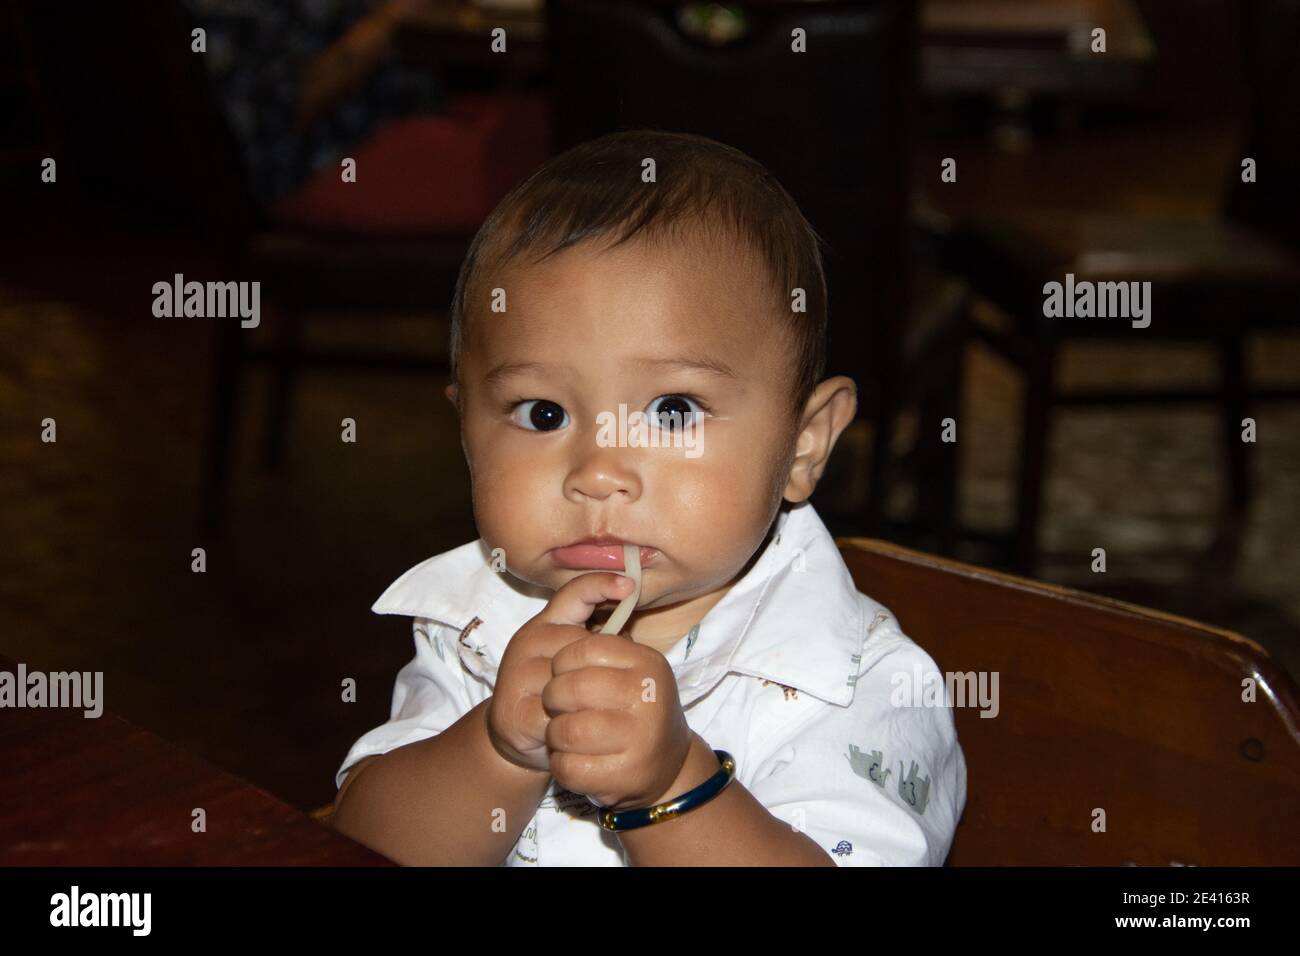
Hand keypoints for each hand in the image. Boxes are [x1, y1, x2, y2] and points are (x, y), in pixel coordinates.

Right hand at [486, 572, 635, 771]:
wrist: (516, 735)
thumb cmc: (559, 691)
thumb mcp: (580, 660)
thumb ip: (602, 643)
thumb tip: (630, 639)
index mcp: (547, 623)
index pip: (573, 593)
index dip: (601, 584)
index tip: (630, 586)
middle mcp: (529, 641)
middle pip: (579, 643)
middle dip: (599, 668)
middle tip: (609, 690)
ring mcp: (517, 674)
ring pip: (568, 679)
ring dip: (587, 699)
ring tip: (593, 711)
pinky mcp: (512, 709)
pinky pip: (555, 714)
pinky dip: (572, 724)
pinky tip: (578, 729)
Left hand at [542, 629, 691, 809]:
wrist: (667, 765)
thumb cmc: (635, 706)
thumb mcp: (631, 665)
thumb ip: (605, 638)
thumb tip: (598, 589)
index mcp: (647, 663)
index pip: (584, 647)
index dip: (561, 660)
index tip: (562, 672)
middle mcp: (648, 698)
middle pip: (570, 688)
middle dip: (552, 698)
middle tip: (556, 705)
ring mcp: (639, 739)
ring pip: (565, 730)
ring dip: (554, 734)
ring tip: (563, 733)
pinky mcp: (625, 776)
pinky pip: (568, 766)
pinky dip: (560, 764)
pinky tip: (572, 759)